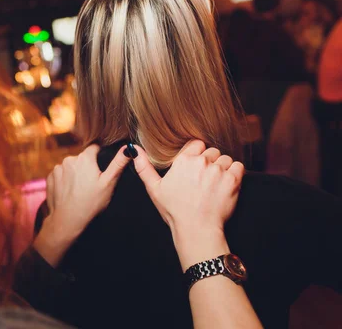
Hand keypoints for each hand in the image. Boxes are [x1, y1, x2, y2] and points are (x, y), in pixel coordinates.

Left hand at [34, 144, 130, 266]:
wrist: (67, 219)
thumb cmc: (90, 202)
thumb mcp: (108, 183)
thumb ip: (118, 164)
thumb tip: (128, 148)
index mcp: (85, 158)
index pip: (95, 148)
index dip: (99, 156)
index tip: (101, 169)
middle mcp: (69, 159)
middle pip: (81, 158)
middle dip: (86, 166)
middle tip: (91, 183)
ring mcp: (57, 168)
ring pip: (70, 166)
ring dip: (74, 173)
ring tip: (79, 189)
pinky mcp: (50, 177)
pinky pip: (60, 174)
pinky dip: (64, 180)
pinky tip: (69, 192)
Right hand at [130, 140, 244, 269]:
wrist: (196, 229)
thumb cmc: (175, 210)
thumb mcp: (154, 189)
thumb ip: (144, 167)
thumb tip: (133, 149)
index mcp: (183, 160)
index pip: (197, 144)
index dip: (197, 155)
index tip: (196, 169)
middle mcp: (201, 161)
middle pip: (212, 152)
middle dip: (210, 163)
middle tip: (205, 180)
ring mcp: (218, 170)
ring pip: (225, 159)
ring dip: (223, 168)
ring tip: (215, 184)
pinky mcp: (233, 179)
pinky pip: (238, 167)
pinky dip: (235, 173)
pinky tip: (226, 185)